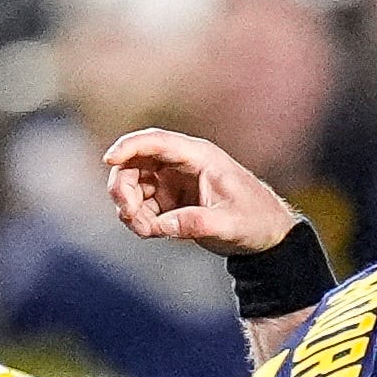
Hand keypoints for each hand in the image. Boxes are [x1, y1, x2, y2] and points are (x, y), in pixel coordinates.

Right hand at [104, 128, 299, 256]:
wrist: (267, 234)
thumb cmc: (255, 221)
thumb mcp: (230, 225)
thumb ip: (196, 224)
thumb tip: (161, 225)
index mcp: (201, 157)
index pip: (158, 141)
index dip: (130, 146)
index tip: (109, 159)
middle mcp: (183, 163)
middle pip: (135, 161)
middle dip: (123, 186)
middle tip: (129, 215)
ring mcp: (173, 180)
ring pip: (133, 183)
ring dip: (129, 206)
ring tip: (147, 230)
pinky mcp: (170, 198)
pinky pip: (141, 202)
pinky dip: (138, 217)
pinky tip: (152, 231)